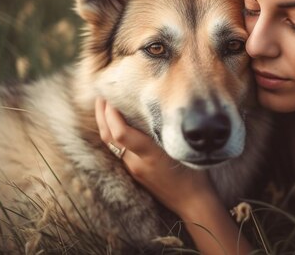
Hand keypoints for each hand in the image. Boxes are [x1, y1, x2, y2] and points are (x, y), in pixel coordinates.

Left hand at [94, 97, 215, 216]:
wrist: (191, 201)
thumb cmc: (193, 173)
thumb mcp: (181, 147)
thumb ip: (165, 131)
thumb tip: (153, 107)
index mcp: (149, 154)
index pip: (120, 133)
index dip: (111, 114)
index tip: (112, 96)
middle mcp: (136, 162)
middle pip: (108, 136)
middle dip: (101, 114)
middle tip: (102, 94)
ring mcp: (133, 168)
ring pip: (111, 143)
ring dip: (105, 122)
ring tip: (106, 104)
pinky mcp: (135, 172)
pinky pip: (118, 149)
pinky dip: (114, 133)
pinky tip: (118, 122)